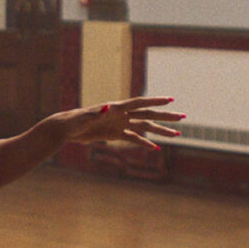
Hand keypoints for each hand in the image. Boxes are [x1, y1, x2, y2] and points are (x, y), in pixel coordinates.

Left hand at [65, 97, 185, 148]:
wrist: (65, 129)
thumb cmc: (74, 121)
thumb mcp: (85, 118)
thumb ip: (97, 113)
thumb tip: (108, 107)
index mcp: (116, 108)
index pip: (139, 103)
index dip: (155, 101)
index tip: (171, 99)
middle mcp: (121, 114)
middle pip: (148, 114)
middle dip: (165, 116)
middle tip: (183, 117)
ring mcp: (119, 124)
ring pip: (144, 127)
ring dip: (160, 131)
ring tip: (177, 135)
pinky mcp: (115, 134)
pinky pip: (134, 138)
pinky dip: (145, 143)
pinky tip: (156, 148)